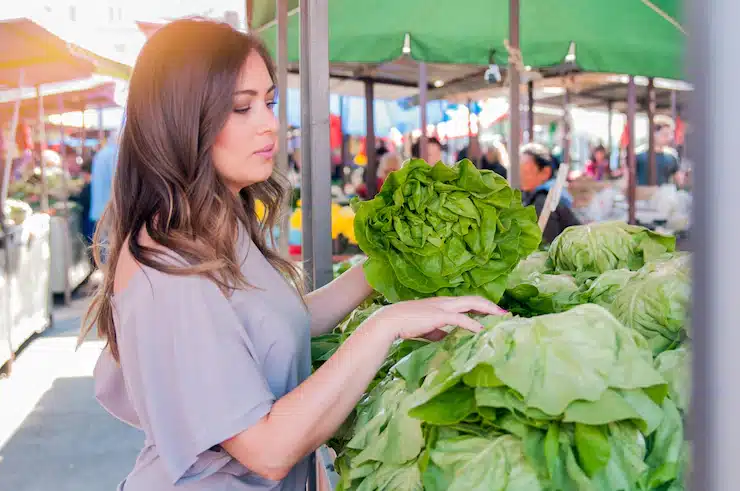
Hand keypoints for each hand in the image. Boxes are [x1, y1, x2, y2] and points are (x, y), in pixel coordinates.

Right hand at [368, 296, 506, 340]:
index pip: (469, 302)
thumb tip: (450, 339)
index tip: (496, 314)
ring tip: (501, 319)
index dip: (484, 307)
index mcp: (444, 304)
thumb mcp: (428, 328)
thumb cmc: (407, 324)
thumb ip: (441, 331)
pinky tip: (481, 331)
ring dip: (488, 311)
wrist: (391, 321)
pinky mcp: (439, 315)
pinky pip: (461, 319)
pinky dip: (473, 324)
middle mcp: (446, 302)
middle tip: (507, 314)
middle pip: (475, 300)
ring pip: (472, 304)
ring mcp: (443, 307)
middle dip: (492, 306)